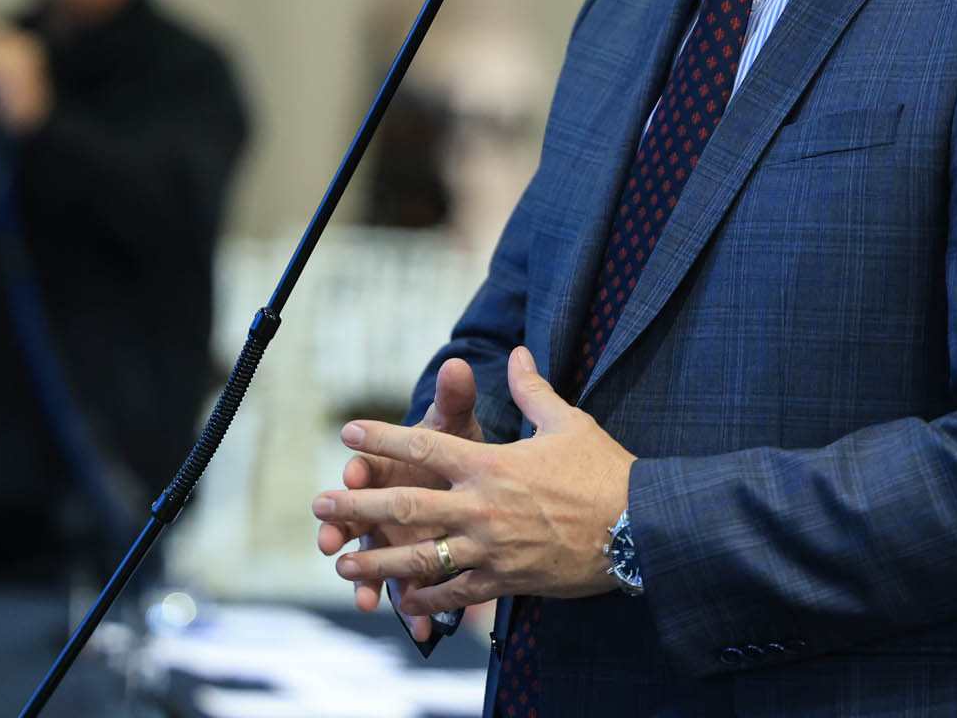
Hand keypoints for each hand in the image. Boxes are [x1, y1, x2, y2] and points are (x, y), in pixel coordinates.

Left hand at [312, 346, 634, 621]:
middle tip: (318, 505)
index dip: (382, 436)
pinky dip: (427, 598)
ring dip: (377, 559)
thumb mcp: (568, 422)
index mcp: (491, 463)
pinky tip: (402, 603)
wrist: (639, 529)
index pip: (425, 445)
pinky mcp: (506, 580)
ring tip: (342, 562)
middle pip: (405, 504)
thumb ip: (532, 389)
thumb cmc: (604, 471)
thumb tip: (516, 353)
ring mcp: (491, 548)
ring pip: (420, 556)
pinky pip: (456, 592)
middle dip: (356, 504)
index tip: (348, 431)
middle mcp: (482, 506)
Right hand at [316, 358, 482, 641]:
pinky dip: (414, 613)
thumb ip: (454, 398)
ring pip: (372, 559)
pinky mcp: (410, 565)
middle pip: (356, 516)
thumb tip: (458, 364)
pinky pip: (408, 591)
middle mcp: (382, 503)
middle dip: (342, 529)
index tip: (353, 471)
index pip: (365, 464)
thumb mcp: (457, 426)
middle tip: (329, 540)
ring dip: (365, 578)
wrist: (470, 480)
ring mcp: (392, 538)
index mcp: (387, 465)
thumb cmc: (457, 449)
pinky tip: (423, 632)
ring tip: (363, 596)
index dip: (358, 468)